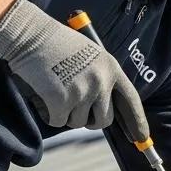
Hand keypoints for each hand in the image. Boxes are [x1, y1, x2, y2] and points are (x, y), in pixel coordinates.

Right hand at [0, 0, 149, 138]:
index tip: (140, 138)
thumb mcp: (91, 56)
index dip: (137, 122)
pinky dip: (49, 114)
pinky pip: (58, 121)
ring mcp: (82, 91)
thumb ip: (102, 78)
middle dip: (90, 120)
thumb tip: (106, 107)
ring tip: (56, 91)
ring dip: (66, 114)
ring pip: (78, 122)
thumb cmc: (56, 43)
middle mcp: (101, 82)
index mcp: (111, 69)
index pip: (131, 101)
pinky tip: (44, 95)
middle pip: (104, 120)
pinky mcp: (61, 100)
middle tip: (75, 107)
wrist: (29, 33)